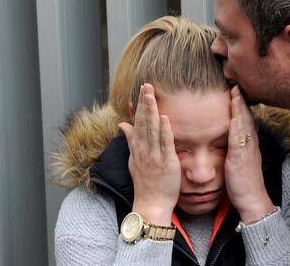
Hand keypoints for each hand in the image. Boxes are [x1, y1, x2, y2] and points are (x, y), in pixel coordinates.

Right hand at [118, 83, 179, 225]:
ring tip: (152, 95)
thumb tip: (122, 123)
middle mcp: (144, 150)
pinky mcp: (167, 163)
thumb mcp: (134, 159)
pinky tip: (164, 117)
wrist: (150, 204)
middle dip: (144, 103)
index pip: (138, 122)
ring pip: (152, 130)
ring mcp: (154, 156)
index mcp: (138, 148)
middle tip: (146, 85)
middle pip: (143, 122)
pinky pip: (165, 144)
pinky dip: (164, 131)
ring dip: (152, 111)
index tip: (142, 89)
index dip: (140, 105)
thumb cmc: (146, 183)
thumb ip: (131, 140)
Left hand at [224, 86, 274, 223]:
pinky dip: (237, 125)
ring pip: (244, 124)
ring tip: (235, 92)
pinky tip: (233, 116)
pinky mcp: (240, 158)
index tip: (236, 90)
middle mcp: (250, 144)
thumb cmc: (245, 182)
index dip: (242, 105)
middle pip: (247, 117)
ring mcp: (246, 150)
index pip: (247, 119)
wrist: (252, 200)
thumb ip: (240, 147)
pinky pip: (239, 138)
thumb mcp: (243, 161)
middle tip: (236, 83)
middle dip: (241, 101)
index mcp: (250, 144)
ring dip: (239, 108)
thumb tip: (236, 137)